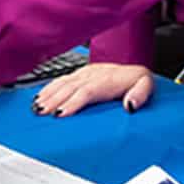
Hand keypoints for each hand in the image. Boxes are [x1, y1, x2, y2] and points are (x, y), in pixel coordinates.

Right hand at [32, 62, 153, 117]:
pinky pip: (61, 79)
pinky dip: (49, 87)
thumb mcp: (147, 85)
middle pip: (70, 87)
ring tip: (36, 107)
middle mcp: (93, 74)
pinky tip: (40, 95)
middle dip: (54, 100)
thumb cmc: (138, 81)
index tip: (60, 114)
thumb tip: (130, 105)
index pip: (87, 91)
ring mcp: (85, 72)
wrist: (134, 70)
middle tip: (41, 112)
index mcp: (107, 79)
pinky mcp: (80, 73)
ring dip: (48, 94)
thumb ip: (141, 94)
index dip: (73, 102)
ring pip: (63, 82)